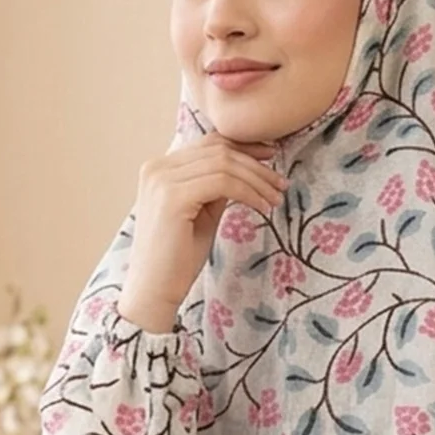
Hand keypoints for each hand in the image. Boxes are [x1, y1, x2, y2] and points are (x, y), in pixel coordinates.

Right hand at [120, 132, 287, 326]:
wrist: (153, 291)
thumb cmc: (177, 259)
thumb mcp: (202, 213)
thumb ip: (216, 187)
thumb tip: (246, 168)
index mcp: (159, 168)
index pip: (209, 144)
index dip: (244, 146)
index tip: (271, 157)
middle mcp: (157, 167)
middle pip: (219, 150)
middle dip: (256, 165)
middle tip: (280, 183)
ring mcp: (162, 180)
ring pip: (224, 164)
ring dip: (256, 180)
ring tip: (275, 198)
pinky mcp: (173, 197)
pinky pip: (222, 183)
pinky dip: (248, 192)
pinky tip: (262, 206)